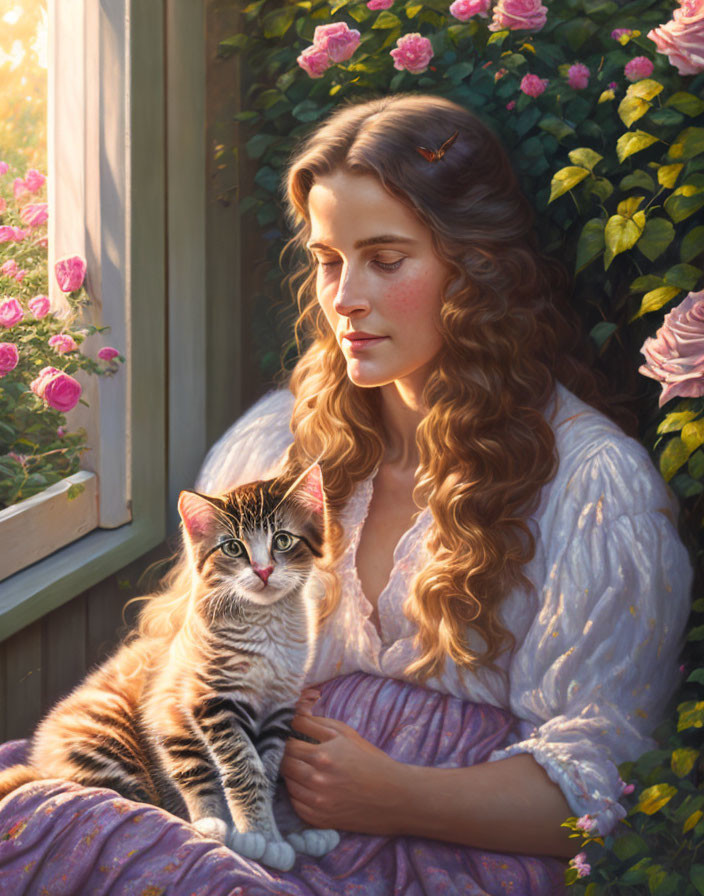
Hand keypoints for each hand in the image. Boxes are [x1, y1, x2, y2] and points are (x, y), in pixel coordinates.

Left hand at [280, 709, 407, 834]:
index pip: (287, 745)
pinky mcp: (319, 820)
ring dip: (291, 774)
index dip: (285, 739)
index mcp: (322, 756)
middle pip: (284, 765)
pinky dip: (297, 794)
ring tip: (302, 767)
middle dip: (285, 756)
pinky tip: (307, 785)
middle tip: (293, 751)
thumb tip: (293, 715)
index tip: (288, 736)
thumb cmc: (370, 760)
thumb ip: (316, 723)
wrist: (394, 795)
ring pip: (287, 784)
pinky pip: (295, 804)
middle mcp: (316, 781)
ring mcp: (317, 803)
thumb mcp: (346, 735)